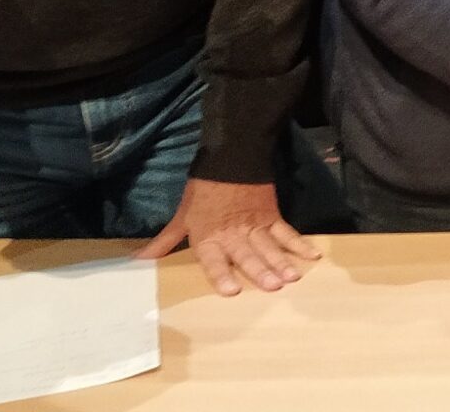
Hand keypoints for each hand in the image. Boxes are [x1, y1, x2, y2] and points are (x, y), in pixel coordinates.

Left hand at [136, 177, 317, 295]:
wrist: (231, 158)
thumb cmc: (203, 192)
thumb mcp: (181, 217)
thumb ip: (165, 242)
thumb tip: (137, 261)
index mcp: (209, 236)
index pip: (215, 259)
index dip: (222, 274)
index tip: (232, 290)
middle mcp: (233, 234)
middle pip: (248, 254)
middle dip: (260, 270)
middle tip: (274, 286)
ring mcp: (256, 226)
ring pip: (269, 246)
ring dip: (281, 261)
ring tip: (292, 277)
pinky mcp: (272, 217)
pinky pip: (287, 232)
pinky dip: (299, 243)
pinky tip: (312, 256)